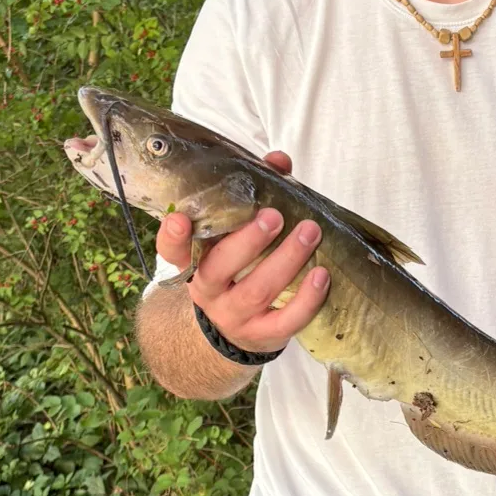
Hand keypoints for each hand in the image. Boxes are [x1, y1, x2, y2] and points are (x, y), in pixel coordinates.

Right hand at [155, 152, 328, 354]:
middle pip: (219, 268)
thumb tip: (278, 161)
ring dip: (286, 260)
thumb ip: (254, 195)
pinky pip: (285, 321)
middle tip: (274, 216)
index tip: (180, 219)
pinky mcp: (263, 335)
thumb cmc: (240, 267)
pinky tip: (322, 275)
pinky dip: (307, 299)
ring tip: (310, 232)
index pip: (172, 251)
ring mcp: (234, 316)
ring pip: (257, 291)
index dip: (172, 237)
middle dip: (248, 241)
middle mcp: (208, 291)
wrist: (236, 330)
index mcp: (195, 262)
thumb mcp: (236, 236)